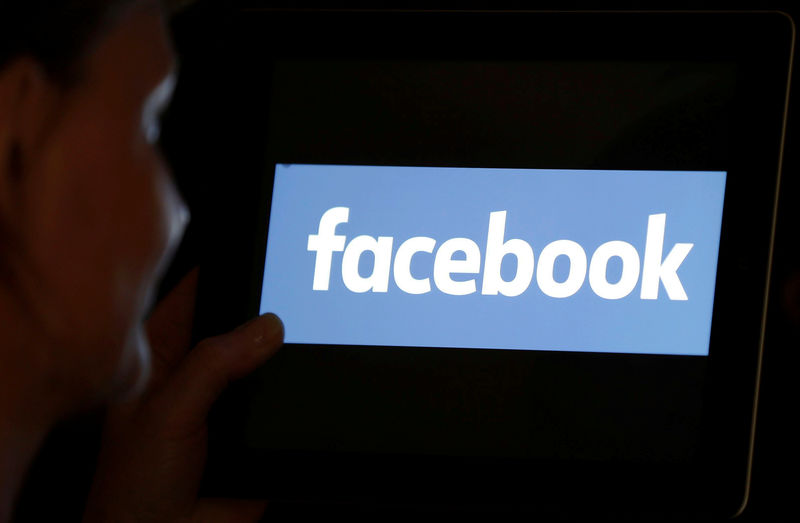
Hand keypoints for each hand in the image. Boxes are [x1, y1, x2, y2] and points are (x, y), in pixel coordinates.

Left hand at [83, 269, 283, 522]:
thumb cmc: (135, 488)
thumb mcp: (167, 412)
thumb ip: (212, 365)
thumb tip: (265, 327)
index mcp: (162, 358)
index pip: (194, 297)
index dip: (223, 274)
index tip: (259, 256)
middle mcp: (198, 375)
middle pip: (240, 328)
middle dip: (266, 316)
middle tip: (295, 297)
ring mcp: (231, 404)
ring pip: (267, 365)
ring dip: (285, 358)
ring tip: (308, 335)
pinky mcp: (260, 430)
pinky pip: (287, 401)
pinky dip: (301, 392)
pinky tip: (314, 378)